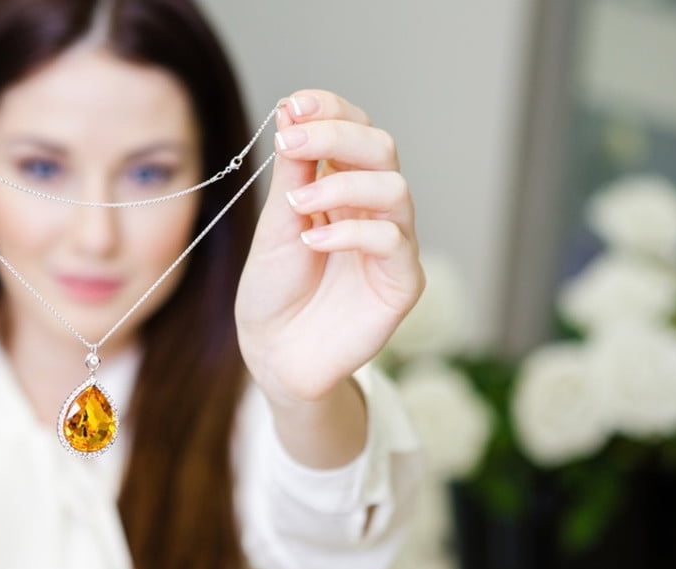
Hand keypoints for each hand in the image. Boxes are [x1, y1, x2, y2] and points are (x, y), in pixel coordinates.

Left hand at [235, 90, 423, 402]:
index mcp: (342, 189)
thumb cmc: (274, 292)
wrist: (275, 355)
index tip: (294, 105)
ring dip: (343, 185)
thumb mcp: (276, 224)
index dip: (330, 110)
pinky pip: (393, 242)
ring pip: (395, 189)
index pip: (354, 130)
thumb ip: (292, 174)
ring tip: (298, 205)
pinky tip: (314, 241)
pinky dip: (352, 233)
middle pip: (381, 149)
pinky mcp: (401, 283)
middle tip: (292, 142)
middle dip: (338, 136)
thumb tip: (291, 111)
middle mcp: (373, 210)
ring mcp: (392, 245)